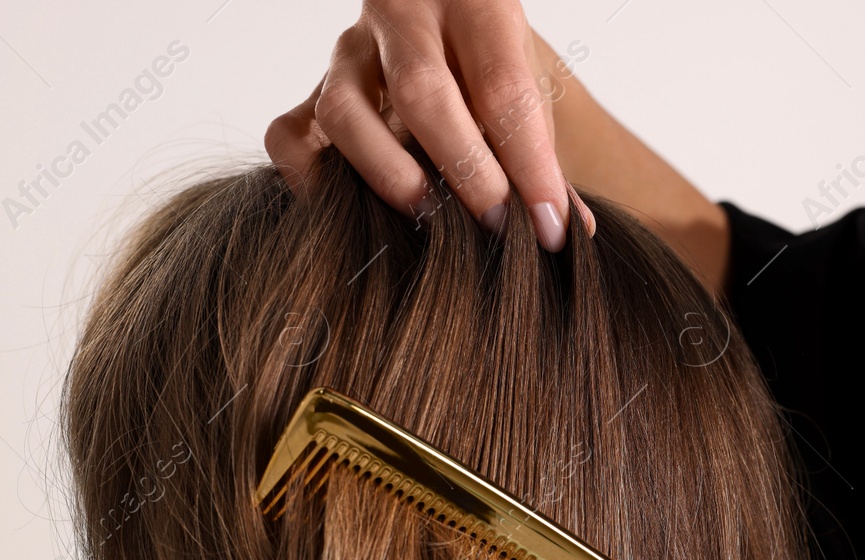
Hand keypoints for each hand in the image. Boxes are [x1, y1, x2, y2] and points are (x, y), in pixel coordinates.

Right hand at [264, 1, 592, 251]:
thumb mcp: (531, 97)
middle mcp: (402, 18)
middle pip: (422, 91)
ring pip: (343, 111)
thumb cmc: (491, 75)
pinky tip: (352, 209)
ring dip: (389, 174)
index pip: (502, 86)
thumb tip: (575, 231)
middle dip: (464, 168)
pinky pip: (288, 137)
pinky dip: (310, 181)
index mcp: (473, 4)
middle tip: (495, 224)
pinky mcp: (309, 94)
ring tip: (427, 215)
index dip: (528, 164)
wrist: (446, 38)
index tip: (549, 227)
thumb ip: (546, 163)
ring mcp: (347, 55)